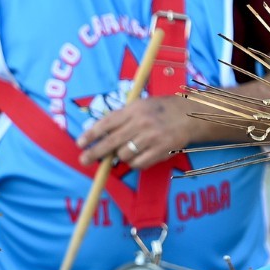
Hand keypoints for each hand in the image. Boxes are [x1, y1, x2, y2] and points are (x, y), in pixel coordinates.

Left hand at [75, 93, 198, 169]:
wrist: (189, 115)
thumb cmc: (160, 110)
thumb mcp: (140, 105)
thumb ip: (122, 117)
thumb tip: (101, 134)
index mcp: (133, 110)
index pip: (106, 123)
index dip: (91, 134)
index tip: (80, 143)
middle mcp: (140, 123)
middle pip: (111, 142)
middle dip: (95, 153)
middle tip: (83, 160)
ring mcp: (151, 138)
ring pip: (124, 155)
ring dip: (121, 156)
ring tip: (126, 151)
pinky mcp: (160, 151)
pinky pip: (138, 164)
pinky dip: (134, 163)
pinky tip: (137, 157)